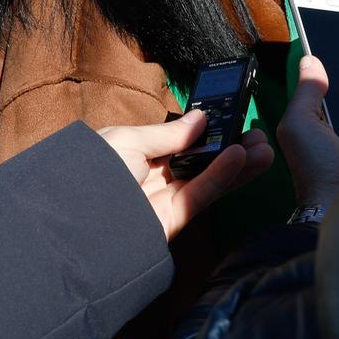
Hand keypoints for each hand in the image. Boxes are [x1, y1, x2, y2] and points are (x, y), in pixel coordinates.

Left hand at [98, 113, 273, 242]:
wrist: (74, 219)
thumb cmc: (92, 171)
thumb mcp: (128, 139)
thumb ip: (169, 133)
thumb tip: (200, 118)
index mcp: (137, 154)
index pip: (180, 141)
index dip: (206, 131)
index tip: (232, 118)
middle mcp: (153, 176)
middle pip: (200, 160)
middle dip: (230, 147)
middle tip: (256, 133)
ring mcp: (164, 199)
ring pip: (208, 178)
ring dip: (238, 163)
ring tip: (264, 147)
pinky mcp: (173, 220)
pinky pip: (202, 194)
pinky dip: (223, 176)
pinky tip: (242, 157)